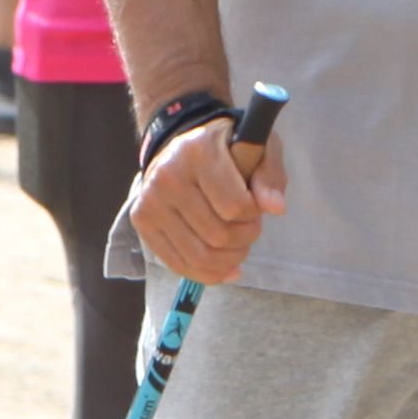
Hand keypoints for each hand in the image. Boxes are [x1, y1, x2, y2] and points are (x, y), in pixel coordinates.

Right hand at [132, 115, 285, 284]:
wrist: (180, 144)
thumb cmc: (226, 149)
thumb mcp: (257, 148)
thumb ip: (270, 176)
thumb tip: (276, 208)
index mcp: (198, 151)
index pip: (234, 206)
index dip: (253, 215)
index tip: (255, 207)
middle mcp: (168, 176)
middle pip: (218, 235)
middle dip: (244, 239)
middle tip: (249, 228)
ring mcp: (150, 200)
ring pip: (199, 255)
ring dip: (229, 260)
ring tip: (237, 246)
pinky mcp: (141, 220)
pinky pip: (178, 264)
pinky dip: (207, 274)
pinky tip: (224, 267)